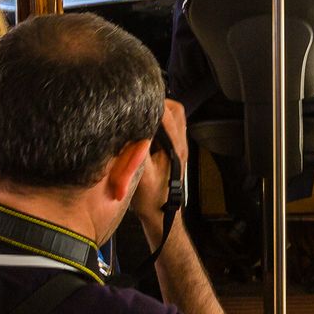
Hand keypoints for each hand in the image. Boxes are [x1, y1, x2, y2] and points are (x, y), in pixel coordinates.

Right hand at [133, 100, 187, 226]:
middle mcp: (180, 144)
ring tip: (140, 113)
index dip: (152, 104)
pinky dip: (158, 121)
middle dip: (157, 103)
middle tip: (138, 104)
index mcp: (175, 147)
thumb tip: (134, 127)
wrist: (160, 213)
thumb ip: (139, 150)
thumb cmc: (150, 197)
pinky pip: (169, 126)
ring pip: (174, 117)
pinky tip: (143, 126)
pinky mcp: (173, 149)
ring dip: (158, 112)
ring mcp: (178, 146)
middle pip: (175, 111)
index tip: (135, 100)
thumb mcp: (141, 174)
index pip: (168, 114)